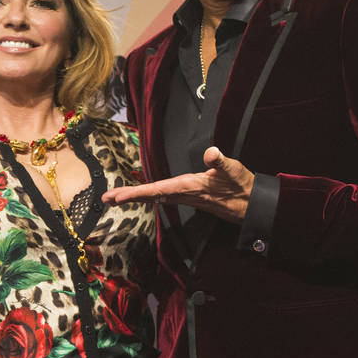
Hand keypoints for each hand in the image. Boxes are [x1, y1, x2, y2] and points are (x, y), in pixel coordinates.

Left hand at [102, 146, 254, 221]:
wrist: (251, 205)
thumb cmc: (243, 186)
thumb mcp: (235, 170)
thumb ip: (221, 162)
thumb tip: (210, 152)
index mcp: (191, 187)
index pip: (158, 190)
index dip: (137, 192)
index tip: (119, 196)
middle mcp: (184, 194)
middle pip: (151, 196)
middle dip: (129, 196)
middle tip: (106, 199)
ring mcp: (186, 197)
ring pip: (155, 197)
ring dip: (136, 196)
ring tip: (115, 197)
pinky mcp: (189, 197)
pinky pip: (163, 197)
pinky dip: (149, 196)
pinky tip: (142, 195)